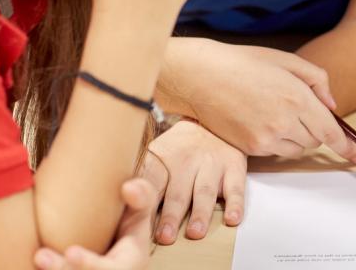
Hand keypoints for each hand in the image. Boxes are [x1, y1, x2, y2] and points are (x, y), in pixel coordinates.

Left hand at [33, 178, 154, 269]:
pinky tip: (29, 265)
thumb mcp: (142, 208)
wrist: (121, 238)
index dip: (90, 265)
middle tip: (40, 256)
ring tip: (36, 256)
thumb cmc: (130, 220)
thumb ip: (142, 195)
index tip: (71, 252)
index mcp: (132, 263)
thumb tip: (127, 188)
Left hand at [138, 119, 246, 243]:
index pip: (150, 180)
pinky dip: (235, 204)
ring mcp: (211, 164)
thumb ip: (141, 179)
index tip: (137, 213)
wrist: (211, 120)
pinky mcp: (234, 167)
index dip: (143, 197)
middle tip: (165, 236)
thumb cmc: (178, 149)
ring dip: (200, 213)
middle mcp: (186, 160)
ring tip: (194, 232)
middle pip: (177, 191)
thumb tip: (119, 202)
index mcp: (162, 158)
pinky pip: (236, 188)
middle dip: (171, 215)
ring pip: (204, 191)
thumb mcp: (156, 155)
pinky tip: (232, 219)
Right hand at [164, 38, 355, 162]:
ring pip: (297, 150)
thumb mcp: (287, 60)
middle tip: (298, 110)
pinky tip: (263, 121)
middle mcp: (284, 121)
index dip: (346, 146)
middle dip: (315, 129)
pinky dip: (278, 142)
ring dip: (297, 137)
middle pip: (315, 141)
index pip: (330, 131)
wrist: (202, 76)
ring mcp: (266, 138)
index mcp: (297, 97)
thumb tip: (331, 106)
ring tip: (277, 113)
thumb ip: (317, 81)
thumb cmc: (244, 63)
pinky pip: (277, 153)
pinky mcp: (251, 148)